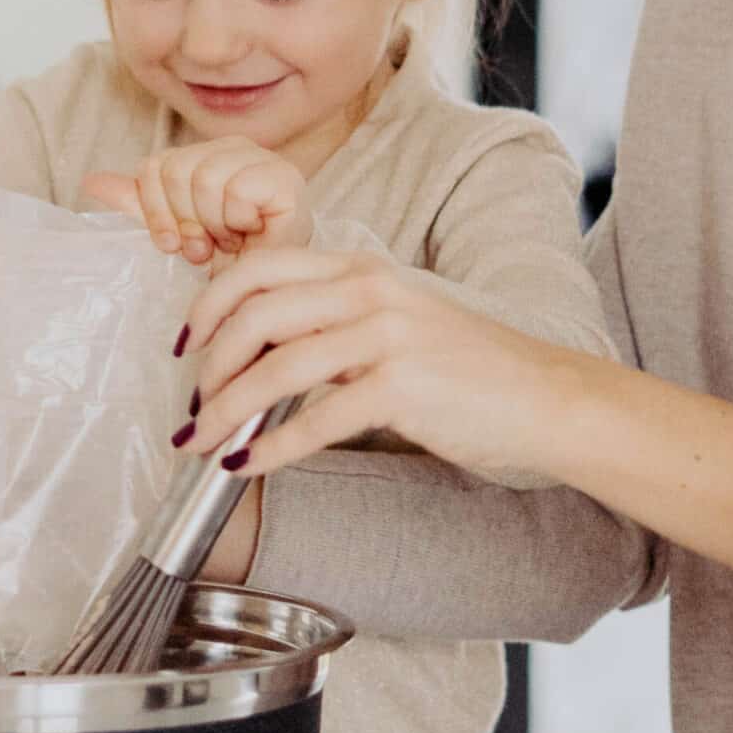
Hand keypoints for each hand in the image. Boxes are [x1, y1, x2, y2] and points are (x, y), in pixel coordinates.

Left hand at [83, 138, 312, 265]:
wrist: (272, 284)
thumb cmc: (230, 258)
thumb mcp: (175, 229)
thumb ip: (139, 202)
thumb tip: (90, 182)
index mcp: (205, 153)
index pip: (155, 166)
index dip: (157, 212)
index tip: (176, 243)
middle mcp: (233, 147)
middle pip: (177, 171)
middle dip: (188, 222)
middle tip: (207, 245)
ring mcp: (262, 157)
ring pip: (205, 179)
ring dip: (215, 225)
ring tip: (231, 239)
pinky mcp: (285, 177)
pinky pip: (236, 190)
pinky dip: (238, 221)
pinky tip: (252, 232)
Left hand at [176, 248, 579, 480]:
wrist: (547, 398)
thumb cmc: (471, 368)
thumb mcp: (397, 320)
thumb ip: (335, 322)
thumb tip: (262, 355)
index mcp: (360, 267)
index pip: (258, 268)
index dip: (207, 306)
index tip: (186, 347)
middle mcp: (369, 289)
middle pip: (254, 314)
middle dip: (208, 365)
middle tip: (192, 407)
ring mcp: (386, 335)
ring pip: (276, 367)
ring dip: (227, 410)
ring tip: (203, 443)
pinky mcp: (403, 386)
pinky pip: (316, 418)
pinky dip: (271, 446)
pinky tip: (248, 465)